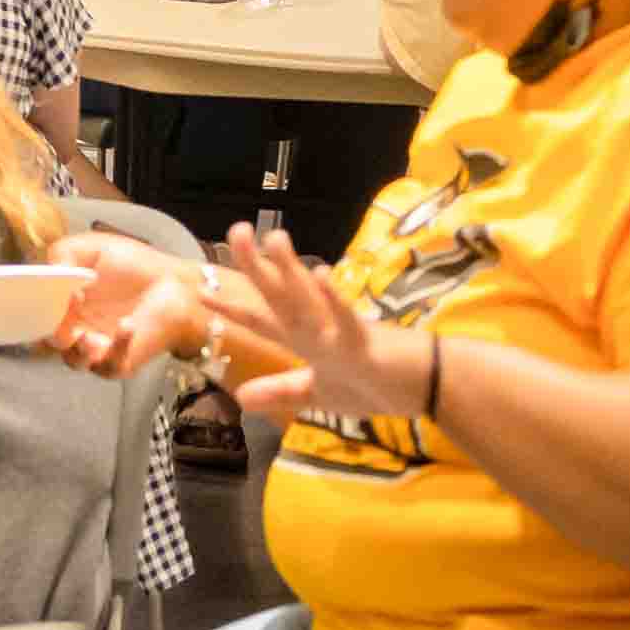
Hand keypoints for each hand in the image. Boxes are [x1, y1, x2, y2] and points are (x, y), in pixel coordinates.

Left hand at [178, 229, 401, 428]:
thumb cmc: (378, 385)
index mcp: (307, 342)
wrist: (430, 387)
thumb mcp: (320, 395)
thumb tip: (241, 397)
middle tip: (234, 232)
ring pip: (309, 300)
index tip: (199, 289)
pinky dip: (333, 300)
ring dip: (291, 271)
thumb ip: (282, 391)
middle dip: (256, 268)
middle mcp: (319, 331)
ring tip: (273, 239)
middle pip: (280, 296)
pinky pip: (347, 319)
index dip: (231, 307)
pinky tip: (321, 275)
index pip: (263, 320)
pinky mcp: (366, 345)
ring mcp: (341, 335)